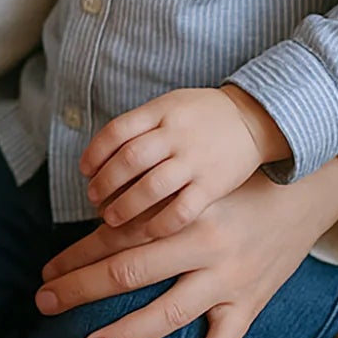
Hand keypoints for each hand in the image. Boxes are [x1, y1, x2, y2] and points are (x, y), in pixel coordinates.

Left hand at [35, 158, 337, 337]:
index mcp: (180, 209)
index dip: (77, 254)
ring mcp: (228, 279)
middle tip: (44, 302)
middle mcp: (202, 244)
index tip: (46, 270)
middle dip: (82, 288)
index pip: (116, 234)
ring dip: (125, 333)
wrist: (302, 196)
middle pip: (130, 270)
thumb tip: (97, 221)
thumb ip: (150, 203)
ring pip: (169, 312)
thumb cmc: (234, 185)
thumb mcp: (191, 184)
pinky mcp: (250, 305)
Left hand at [80, 85, 285, 234]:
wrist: (252, 118)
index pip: (117, 131)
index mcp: (160, 111)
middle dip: (105, 182)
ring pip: (150, 187)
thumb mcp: (169, 105)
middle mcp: (175, 134)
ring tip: (110, 218)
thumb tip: (103, 152)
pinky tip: (146, 233)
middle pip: (129, 159)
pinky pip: (182, 209)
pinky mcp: (213, 184)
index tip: (85, 170)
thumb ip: (141, 125)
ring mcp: (194, 159)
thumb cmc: (201, 114)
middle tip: (93, 198)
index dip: (95, 153)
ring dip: (125, 206)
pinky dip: (159, 223)